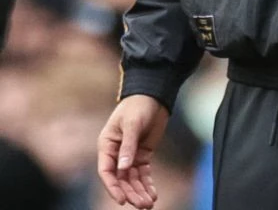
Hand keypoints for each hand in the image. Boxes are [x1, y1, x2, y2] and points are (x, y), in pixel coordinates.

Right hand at [98, 94, 168, 208]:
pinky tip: (153, 194)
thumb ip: (128, 145)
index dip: (113, 187)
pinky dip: (147, 184)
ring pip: (132, 179)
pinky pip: (143, 173)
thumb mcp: (132, 123)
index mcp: (106, 146)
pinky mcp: (143, 155)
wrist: (153, 96)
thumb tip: (124, 168)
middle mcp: (116, 154)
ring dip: (139, 192)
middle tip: (142, 205)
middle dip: (131, 193)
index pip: (106, 171)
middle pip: (121, 179)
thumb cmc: (137, 106)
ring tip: (149, 204)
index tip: (122, 199)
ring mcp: (129, 155)